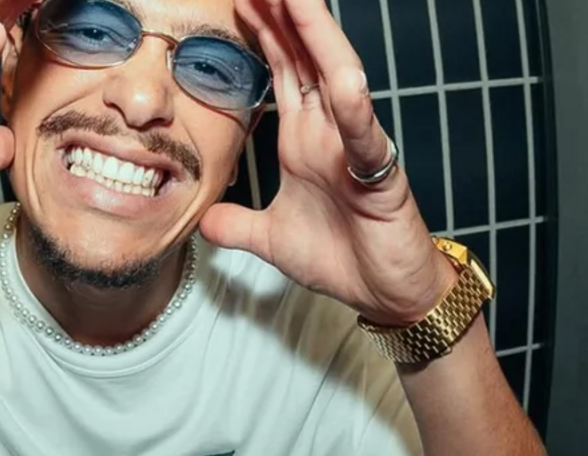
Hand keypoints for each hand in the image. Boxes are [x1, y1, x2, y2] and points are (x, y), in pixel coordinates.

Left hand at [198, 0, 457, 325]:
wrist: (384, 294)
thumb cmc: (342, 258)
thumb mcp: (272, 240)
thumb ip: (238, 225)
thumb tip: (203, 222)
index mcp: (305, 139)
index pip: (283, 70)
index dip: (264, 32)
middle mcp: (331, 132)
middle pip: (306, 58)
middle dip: (285, 15)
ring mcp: (357, 148)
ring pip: (338, 79)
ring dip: (318, 38)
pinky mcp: (380, 177)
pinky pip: (366, 137)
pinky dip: (355, 109)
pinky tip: (342, 80)